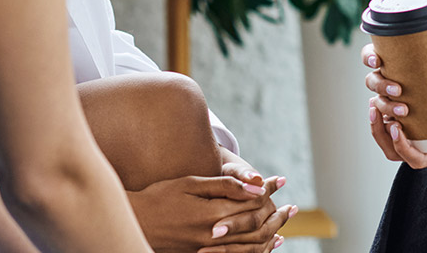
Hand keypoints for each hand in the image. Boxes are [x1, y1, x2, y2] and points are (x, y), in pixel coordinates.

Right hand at [128, 174, 292, 252]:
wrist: (134, 222)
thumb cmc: (160, 197)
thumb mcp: (191, 184)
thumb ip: (224, 186)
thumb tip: (255, 186)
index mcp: (211, 214)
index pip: (251, 204)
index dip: (269, 191)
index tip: (281, 180)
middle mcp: (212, 236)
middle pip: (255, 228)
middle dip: (276, 215)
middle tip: (292, 207)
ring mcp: (207, 250)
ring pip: (250, 246)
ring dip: (270, 233)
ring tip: (285, 224)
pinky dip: (254, 250)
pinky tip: (265, 244)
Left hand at [366, 90, 426, 167]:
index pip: (418, 160)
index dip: (403, 147)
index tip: (395, 127)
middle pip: (398, 155)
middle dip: (382, 136)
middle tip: (376, 111)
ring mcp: (422, 144)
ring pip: (392, 146)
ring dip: (380, 129)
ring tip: (374, 105)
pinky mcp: (419, 134)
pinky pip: (396, 134)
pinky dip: (385, 121)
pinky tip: (382, 102)